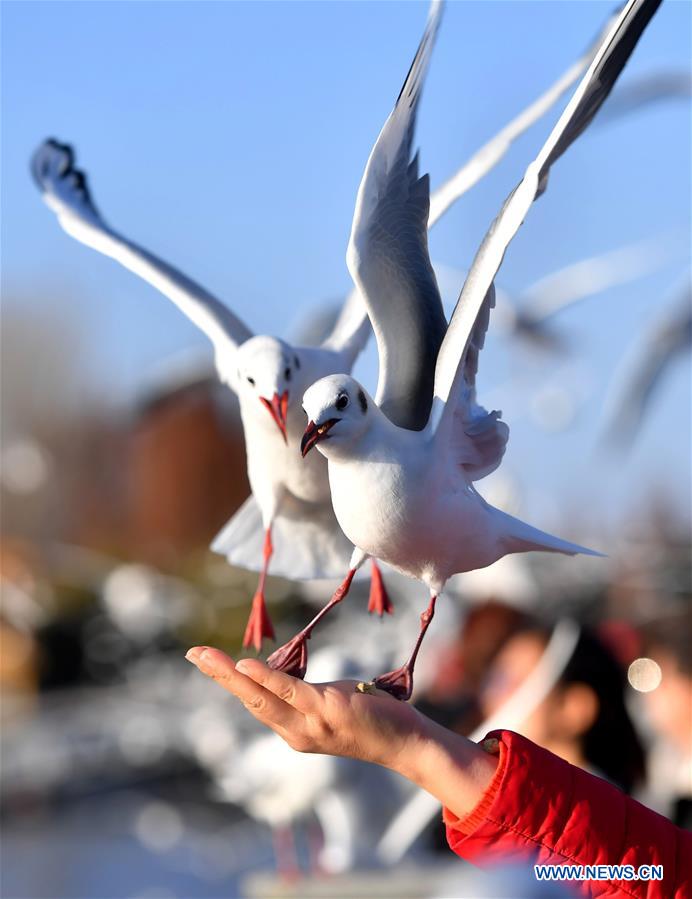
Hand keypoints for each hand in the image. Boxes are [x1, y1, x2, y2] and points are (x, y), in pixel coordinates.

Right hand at [185, 647, 428, 775]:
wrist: (405, 743)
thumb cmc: (371, 719)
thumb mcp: (330, 706)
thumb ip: (306, 695)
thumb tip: (286, 673)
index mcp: (294, 732)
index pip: (255, 703)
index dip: (230, 682)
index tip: (208, 661)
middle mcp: (295, 733)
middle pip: (248, 700)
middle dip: (218, 676)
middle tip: (192, 653)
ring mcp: (309, 724)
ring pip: (261, 697)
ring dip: (229, 676)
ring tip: (205, 657)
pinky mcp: (326, 710)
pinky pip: (288, 691)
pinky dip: (264, 677)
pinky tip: (245, 665)